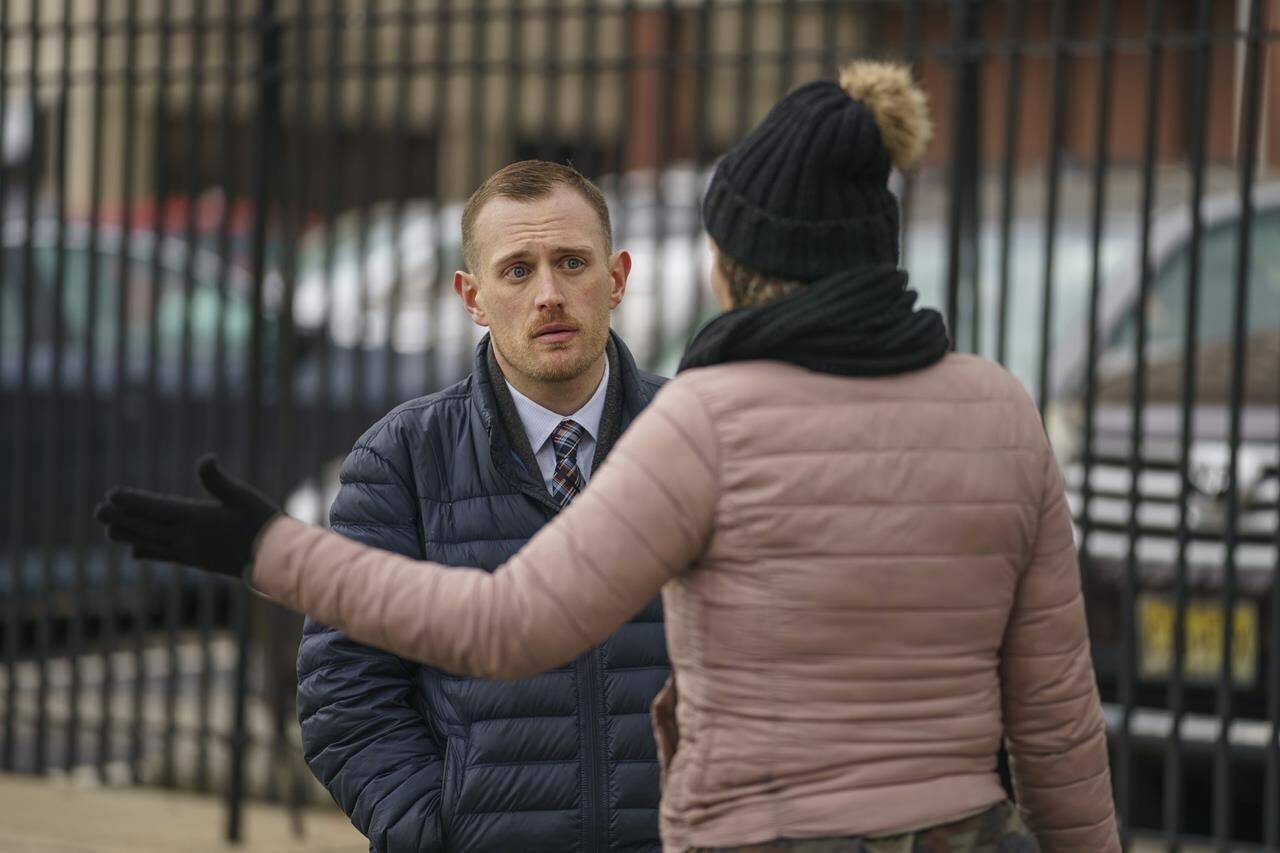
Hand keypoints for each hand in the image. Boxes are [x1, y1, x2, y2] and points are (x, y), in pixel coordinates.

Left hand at [95, 454, 280, 578]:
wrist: (273, 560)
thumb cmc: (261, 523)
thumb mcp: (243, 496)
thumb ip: (219, 479)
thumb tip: (205, 458)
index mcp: (196, 518)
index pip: (156, 508)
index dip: (132, 501)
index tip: (111, 495)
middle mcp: (187, 537)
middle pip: (146, 527)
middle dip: (122, 518)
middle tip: (99, 511)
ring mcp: (190, 552)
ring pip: (151, 543)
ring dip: (129, 535)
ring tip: (110, 531)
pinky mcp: (196, 561)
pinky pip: (164, 556)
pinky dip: (146, 551)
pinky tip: (136, 551)